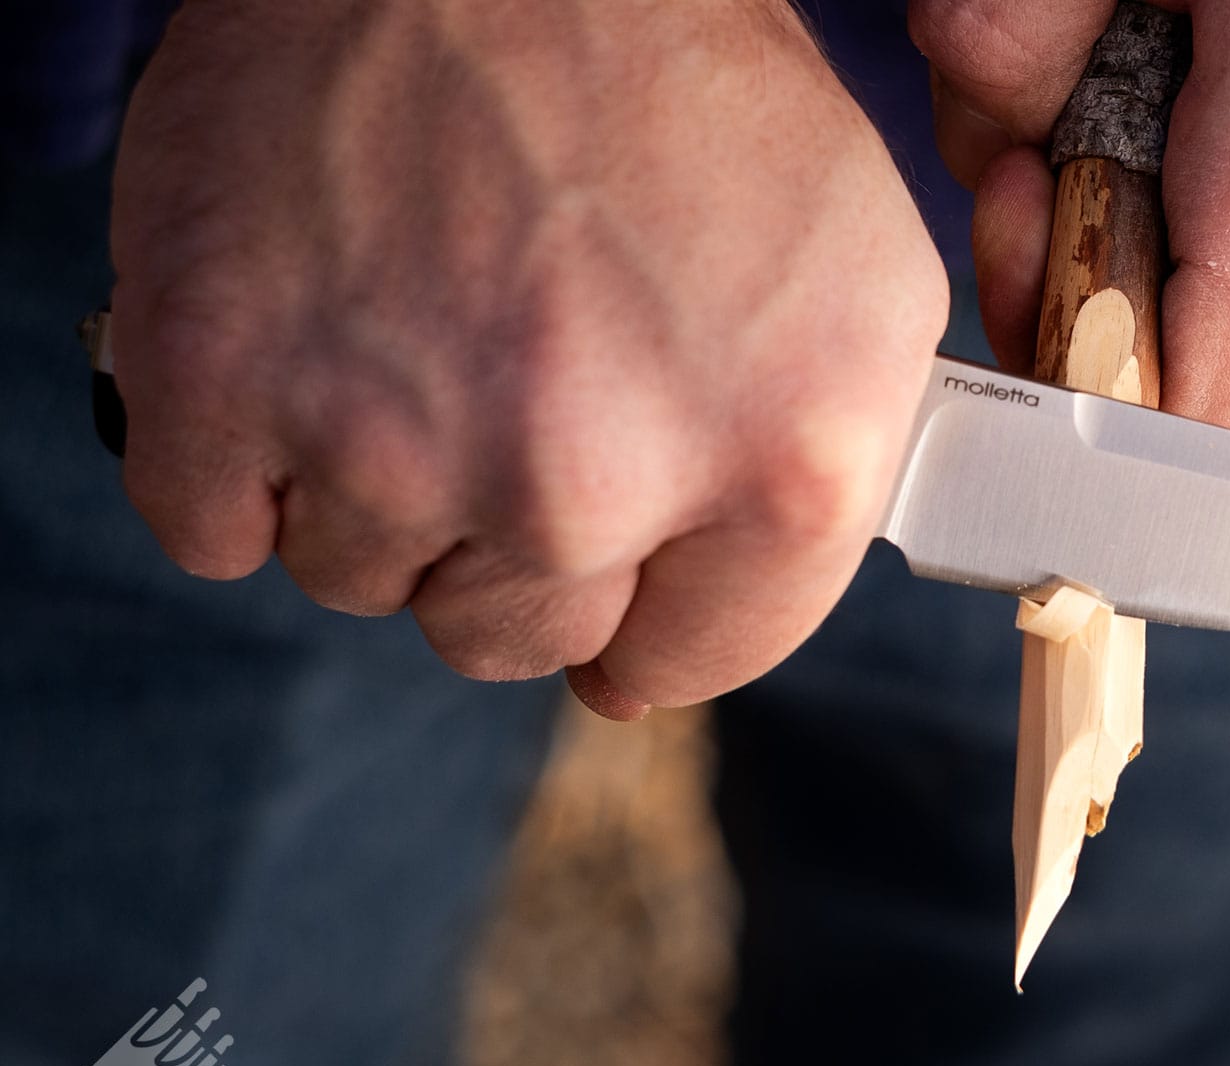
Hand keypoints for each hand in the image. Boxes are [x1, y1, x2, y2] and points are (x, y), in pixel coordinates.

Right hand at [111, 0, 947, 715]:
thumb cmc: (683, 89)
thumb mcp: (858, 281)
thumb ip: (805, 483)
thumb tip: (684, 634)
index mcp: (782, 461)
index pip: (690, 657)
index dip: (647, 612)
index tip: (622, 567)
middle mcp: (590, 480)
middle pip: (513, 637)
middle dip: (514, 540)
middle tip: (518, 387)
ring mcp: (393, 439)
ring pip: (364, 579)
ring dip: (385, 487)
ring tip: (423, 330)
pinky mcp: (218, 376)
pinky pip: (218, 528)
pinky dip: (246, 460)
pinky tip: (310, 350)